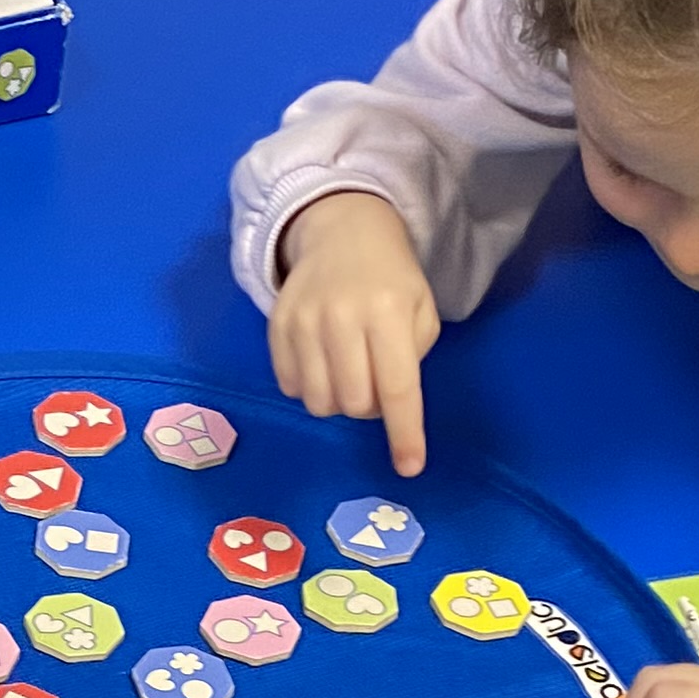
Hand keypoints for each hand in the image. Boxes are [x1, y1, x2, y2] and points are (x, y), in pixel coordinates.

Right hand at [267, 192, 441, 475]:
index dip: (404, 433)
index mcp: (388, 313)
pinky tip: (320, 361)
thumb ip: (412, 358)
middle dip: (369, 407)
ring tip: (346, 372)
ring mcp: (303, 322)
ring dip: (338, 401)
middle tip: (374, 380)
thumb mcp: (421, 308)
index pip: (397, 387)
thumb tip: (386, 405)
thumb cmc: (391, 277)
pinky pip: (290, 386)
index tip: (409, 467)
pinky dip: (309, 387)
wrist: (342, 230)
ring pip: (318, 402)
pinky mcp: (276, 326)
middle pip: (354, 403)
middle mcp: (342, 318)